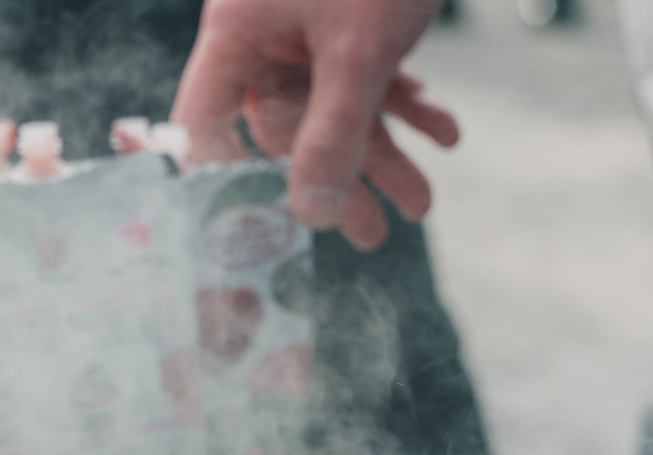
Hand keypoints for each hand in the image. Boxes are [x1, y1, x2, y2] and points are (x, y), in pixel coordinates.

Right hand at [169, 0, 459, 250]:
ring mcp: (308, 26)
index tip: (259, 234)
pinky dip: (406, 102)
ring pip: (336, 107)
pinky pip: (369, 75)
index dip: (225, 181)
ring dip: (385, 151)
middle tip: (379, 234)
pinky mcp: (351, 19)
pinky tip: (446, 133)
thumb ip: (334, 135)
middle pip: (286, 128)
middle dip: (342, 178)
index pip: (206, 126)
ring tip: (424, 202)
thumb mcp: (360, 53)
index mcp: (237, 35)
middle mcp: (264, 34)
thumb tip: (311, 216)